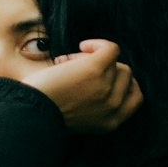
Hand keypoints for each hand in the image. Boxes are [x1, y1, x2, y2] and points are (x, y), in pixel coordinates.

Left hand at [23, 39, 142, 132]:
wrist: (31, 113)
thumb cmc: (45, 113)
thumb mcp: (80, 119)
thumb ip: (95, 106)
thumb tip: (101, 77)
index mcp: (112, 122)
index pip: (135, 98)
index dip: (122, 83)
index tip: (104, 78)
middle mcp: (114, 106)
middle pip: (125, 74)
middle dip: (104, 69)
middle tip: (76, 72)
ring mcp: (107, 87)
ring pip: (114, 61)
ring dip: (91, 59)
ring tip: (68, 65)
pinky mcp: (96, 69)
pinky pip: (111, 48)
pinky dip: (97, 44)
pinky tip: (82, 46)